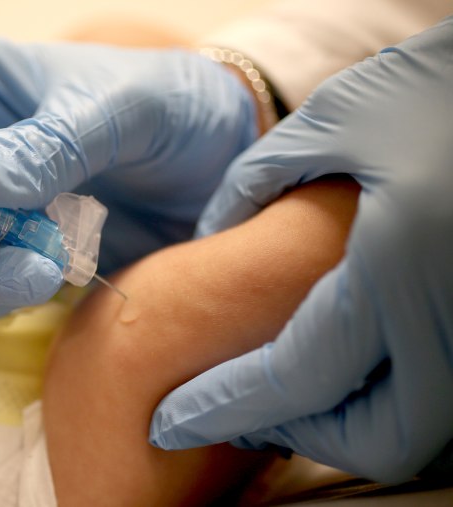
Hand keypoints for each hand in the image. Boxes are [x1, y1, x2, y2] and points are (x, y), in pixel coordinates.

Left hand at [150, 18, 452, 482]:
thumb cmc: (432, 88)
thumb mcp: (337, 120)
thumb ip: (258, 184)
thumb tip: (211, 237)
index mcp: (400, 262)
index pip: (296, 374)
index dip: (224, 406)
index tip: (170, 423)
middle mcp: (452, 313)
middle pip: (374, 433)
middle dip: (296, 434)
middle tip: (239, 410)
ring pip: (420, 430)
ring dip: (348, 427)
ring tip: (288, 394)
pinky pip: (446, 399)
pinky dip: (392, 403)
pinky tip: (350, 369)